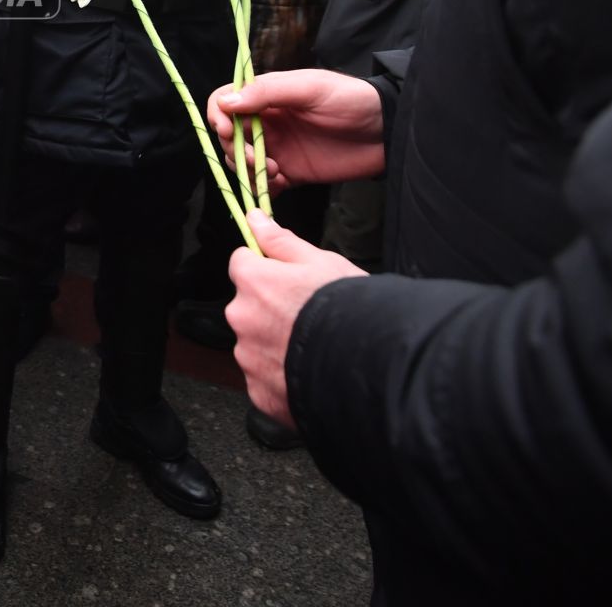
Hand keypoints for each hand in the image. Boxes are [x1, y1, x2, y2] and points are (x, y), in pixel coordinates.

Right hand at [207, 69, 384, 188]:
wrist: (387, 132)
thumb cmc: (351, 100)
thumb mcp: (309, 88)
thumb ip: (267, 92)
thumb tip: (226, 102)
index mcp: (267, 96)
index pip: (224, 101)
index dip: (218, 116)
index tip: (228, 130)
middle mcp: (266, 122)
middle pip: (228, 136)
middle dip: (235, 149)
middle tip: (256, 158)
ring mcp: (277, 148)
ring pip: (240, 162)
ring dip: (248, 170)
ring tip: (276, 171)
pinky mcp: (291, 173)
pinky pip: (263, 184)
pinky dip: (262, 187)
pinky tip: (281, 182)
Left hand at [226, 211, 366, 426]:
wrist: (370, 365)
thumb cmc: (348, 308)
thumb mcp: (321, 261)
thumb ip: (280, 241)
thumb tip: (254, 218)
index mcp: (253, 282)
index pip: (242, 263)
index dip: (266, 268)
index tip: (285, 277)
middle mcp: (242, 319)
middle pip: (248, 306)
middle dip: (270, 309)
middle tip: (308, 316)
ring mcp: (248, 359)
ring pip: (255, 344)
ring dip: (275, 344)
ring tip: (313, 348)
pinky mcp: (259, 393)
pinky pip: (265, 380)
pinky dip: (281, 377)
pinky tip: (309, 373)